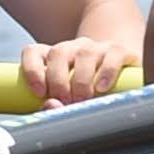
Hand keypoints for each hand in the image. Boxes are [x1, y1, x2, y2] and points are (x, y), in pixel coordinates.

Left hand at [16, 36, 130, 105]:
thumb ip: (54, 105)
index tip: (39, 92)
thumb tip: (51, 106)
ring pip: (84, 54)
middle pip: (58, 53)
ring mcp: (95, 47)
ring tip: (82, 100)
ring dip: (81, 80)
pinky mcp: (118, 50)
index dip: (32, 70)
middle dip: (58, 81)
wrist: (121, 76)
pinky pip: (112, 55)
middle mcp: (73, 48)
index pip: (33, 52)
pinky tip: (102, 88)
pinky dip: (106, 72)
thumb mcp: (67, 100)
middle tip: (64, 102)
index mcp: (54, 58)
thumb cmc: (87, 93)